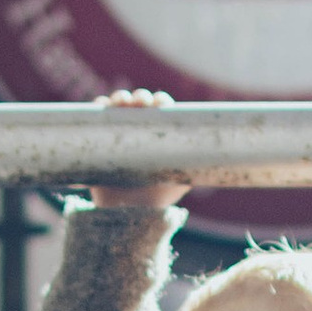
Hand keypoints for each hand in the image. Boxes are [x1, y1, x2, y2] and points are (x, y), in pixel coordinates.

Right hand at [95, 85, 187, 212]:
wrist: (127, 212)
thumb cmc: (156, 198)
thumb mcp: (180, 181)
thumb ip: (193, 166)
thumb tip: (213, 154)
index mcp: (159, 134)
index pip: (161, 110)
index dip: (160, 101)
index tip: (160, 103)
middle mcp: (139, 129)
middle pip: (139, 104)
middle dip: (140, 97)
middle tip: (140, 102)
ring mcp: (119, 133)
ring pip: (118, 107)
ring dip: (120, 98)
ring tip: (120, 101)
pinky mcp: (99, 139)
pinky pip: (98, 117)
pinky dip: (99, 106)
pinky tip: (102, 105)